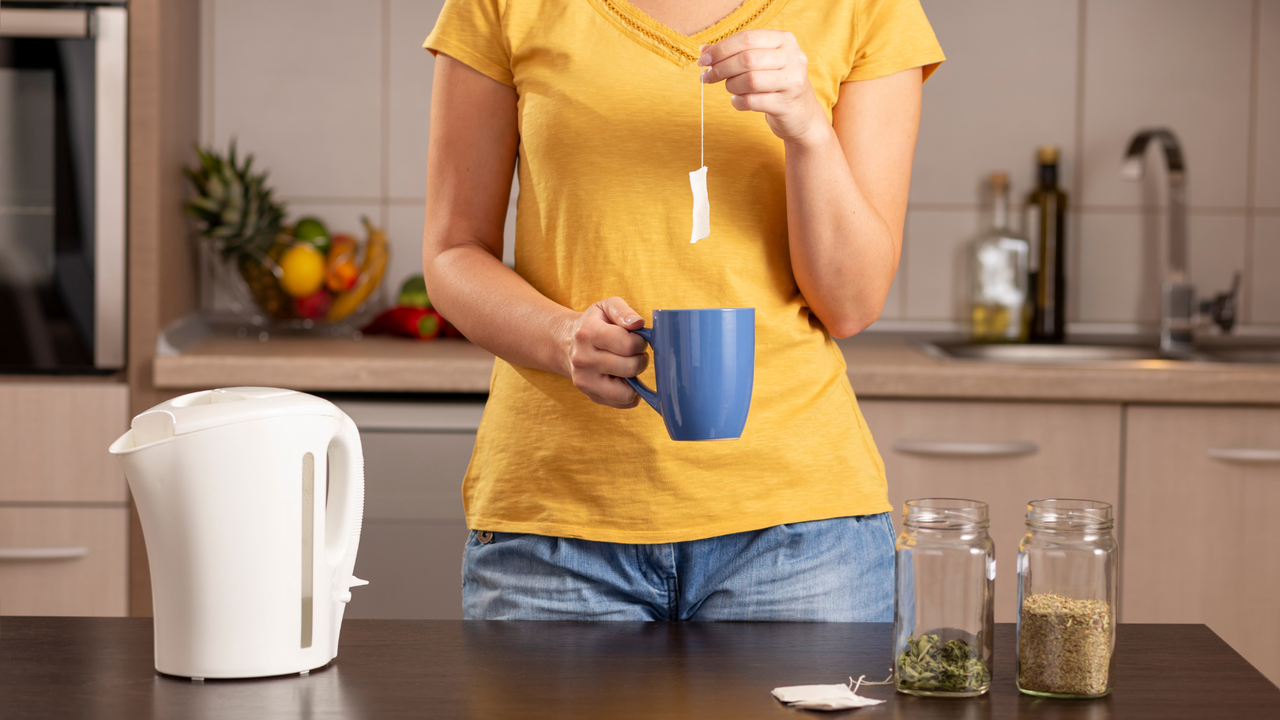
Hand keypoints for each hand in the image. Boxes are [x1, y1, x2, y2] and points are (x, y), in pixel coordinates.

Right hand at [564, 297, 648, 407]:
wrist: (566, 343)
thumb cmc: (594, 324)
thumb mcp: (605, 307)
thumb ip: (623, 311)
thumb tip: (638, 324)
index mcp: (588, 333)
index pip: (627, 344)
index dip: (640, 342)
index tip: (636, 339)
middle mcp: (583, 359)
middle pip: (630, 367)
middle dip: (641, 358)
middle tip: (634, 353)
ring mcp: (585, 380)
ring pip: (627, 392)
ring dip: (635, 378)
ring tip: (628, 365)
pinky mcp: (590, 395)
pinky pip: (623, 402)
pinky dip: (630, 392)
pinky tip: (623, 378)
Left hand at [699, 30, 826, 145]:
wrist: (801, 113)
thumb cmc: (775, 83)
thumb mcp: (760, 62)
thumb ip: (734, 53)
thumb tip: (704, 50)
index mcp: (785, 40)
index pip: (747, 38)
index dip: (721, 49)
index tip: (703, 60)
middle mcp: (793, 58)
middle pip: (747, 59)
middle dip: (721, 68)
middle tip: (708, 77)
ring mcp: (792, 82)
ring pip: (750, 80)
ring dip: (731, 86)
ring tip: (730, 89)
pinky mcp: (786, 105)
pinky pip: (752, 101)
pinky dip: (738, 102)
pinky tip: (738, 101)